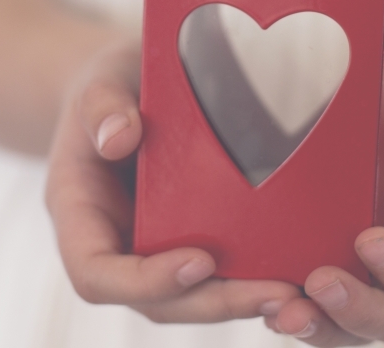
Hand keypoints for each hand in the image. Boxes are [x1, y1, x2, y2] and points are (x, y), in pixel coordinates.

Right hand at [43, 42, 301, 322]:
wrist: (132, 84)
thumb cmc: (112, 81)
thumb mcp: (99, 79)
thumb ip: (101, 104)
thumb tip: (119, 138)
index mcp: (81, 215)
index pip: (96, 273)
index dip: (144, 282)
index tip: (199, 260)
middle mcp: (117, 245)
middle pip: (157, 302)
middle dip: (216, 304)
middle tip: (277, 295)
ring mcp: (156, 251)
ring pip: (194, 299)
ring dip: (243, 303)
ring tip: (298, 296)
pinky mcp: (195, 242)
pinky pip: (221, 276)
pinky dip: (256, 282)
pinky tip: (302, 277)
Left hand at [266, 89, 383, 345]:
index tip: (372, 241)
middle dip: (357, 310)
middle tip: (319, 282)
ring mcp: (379, 296)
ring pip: (349, 331)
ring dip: (315, 327)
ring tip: (279, 311)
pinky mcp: (339, 286)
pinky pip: (316, 312)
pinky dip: (289, 311)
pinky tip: (258, 300)